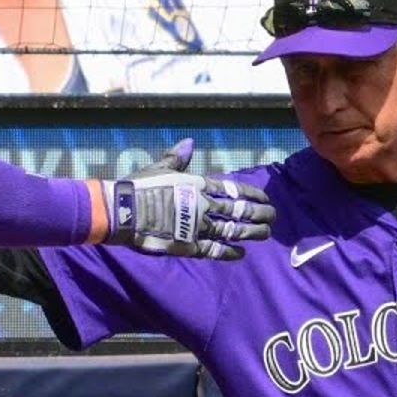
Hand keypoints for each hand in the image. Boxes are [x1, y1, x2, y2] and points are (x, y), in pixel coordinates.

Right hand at [103, 144, 273, 258]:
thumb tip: (189, 143)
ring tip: (266, 234)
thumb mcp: (159, 168)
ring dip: (251, 232)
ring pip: (232, 230)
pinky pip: (213, 250)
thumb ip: (176, 158)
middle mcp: (202, 205)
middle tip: (273, 217)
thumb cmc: (138, 187)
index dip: (250, 194)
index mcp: (197, 185)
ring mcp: (197, 227)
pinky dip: (229, 252)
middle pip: (238, 210)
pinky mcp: (187, 245)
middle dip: (258, 213)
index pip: (231, 189)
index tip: (264, 198)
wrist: (123, 211)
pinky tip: (241, 253)